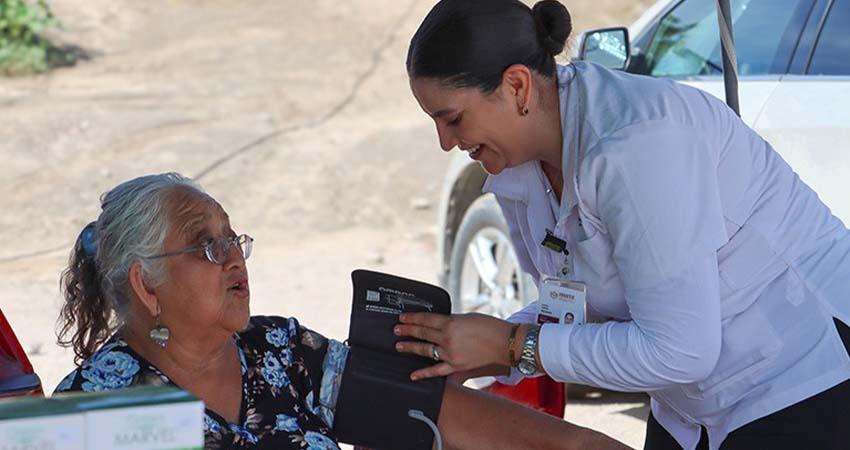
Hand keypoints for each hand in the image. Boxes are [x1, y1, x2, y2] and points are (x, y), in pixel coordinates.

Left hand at [394, 312, 513, 379]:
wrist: (505, 343)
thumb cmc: (490, 327)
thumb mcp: (467, 317)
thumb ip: (451, 321)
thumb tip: (439, 323)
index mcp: (450, 322)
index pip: (426, 319)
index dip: (412, 318)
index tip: (402, 318)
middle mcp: (447, 338)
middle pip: (422, 333)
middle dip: (407, 330)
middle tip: (396, 330)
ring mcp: (450, 353)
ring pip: (426, 350)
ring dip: (411, 347)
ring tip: (399, 346)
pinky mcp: (456, 366)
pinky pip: (436, 370)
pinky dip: (424, 373)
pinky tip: (413, 374)